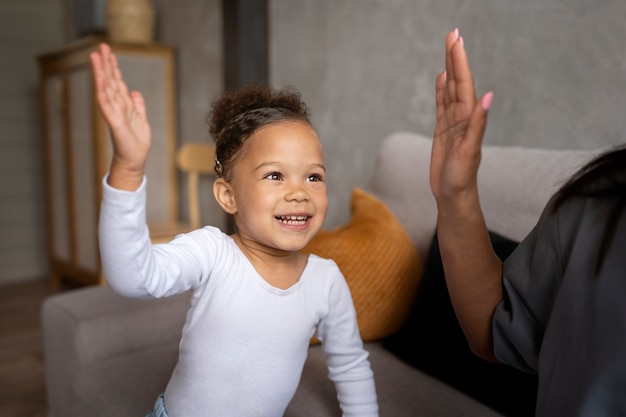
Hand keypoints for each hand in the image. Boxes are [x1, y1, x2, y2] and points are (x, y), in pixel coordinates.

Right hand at [90, 43, 150, 189]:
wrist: (134, 160)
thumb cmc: (136, 142)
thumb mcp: (141, 120)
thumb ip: (138, 105)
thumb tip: (135, 92)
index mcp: (124, 105)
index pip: (117, 82)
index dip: (114, 67)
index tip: (109, 52)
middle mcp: (117, 107)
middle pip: (110, 81)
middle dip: (106, 64)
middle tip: (101, 47)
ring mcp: (114, 114)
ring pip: (106, 89)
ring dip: (101, 73)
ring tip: (96, 57)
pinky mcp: (115, 123)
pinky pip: (107, 106)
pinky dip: (103, 93)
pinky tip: (100, 81)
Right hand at [430, 29, 492, 203]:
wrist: (454, 196)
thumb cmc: (462, 178)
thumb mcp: (469, 151)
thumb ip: (478, 124)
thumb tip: (487, 97)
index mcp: (468, 118)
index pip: (464, 84)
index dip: (460, 62)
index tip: (456, 41)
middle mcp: (462, 117)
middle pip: (457, 81)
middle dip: (455, 57)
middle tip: (452, 34)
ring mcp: (452, 123)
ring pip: (450, 89)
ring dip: (449, 69)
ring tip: (448, 47)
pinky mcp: (444, 131)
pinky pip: (442, 105)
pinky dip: (441, 90)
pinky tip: (441, 78)